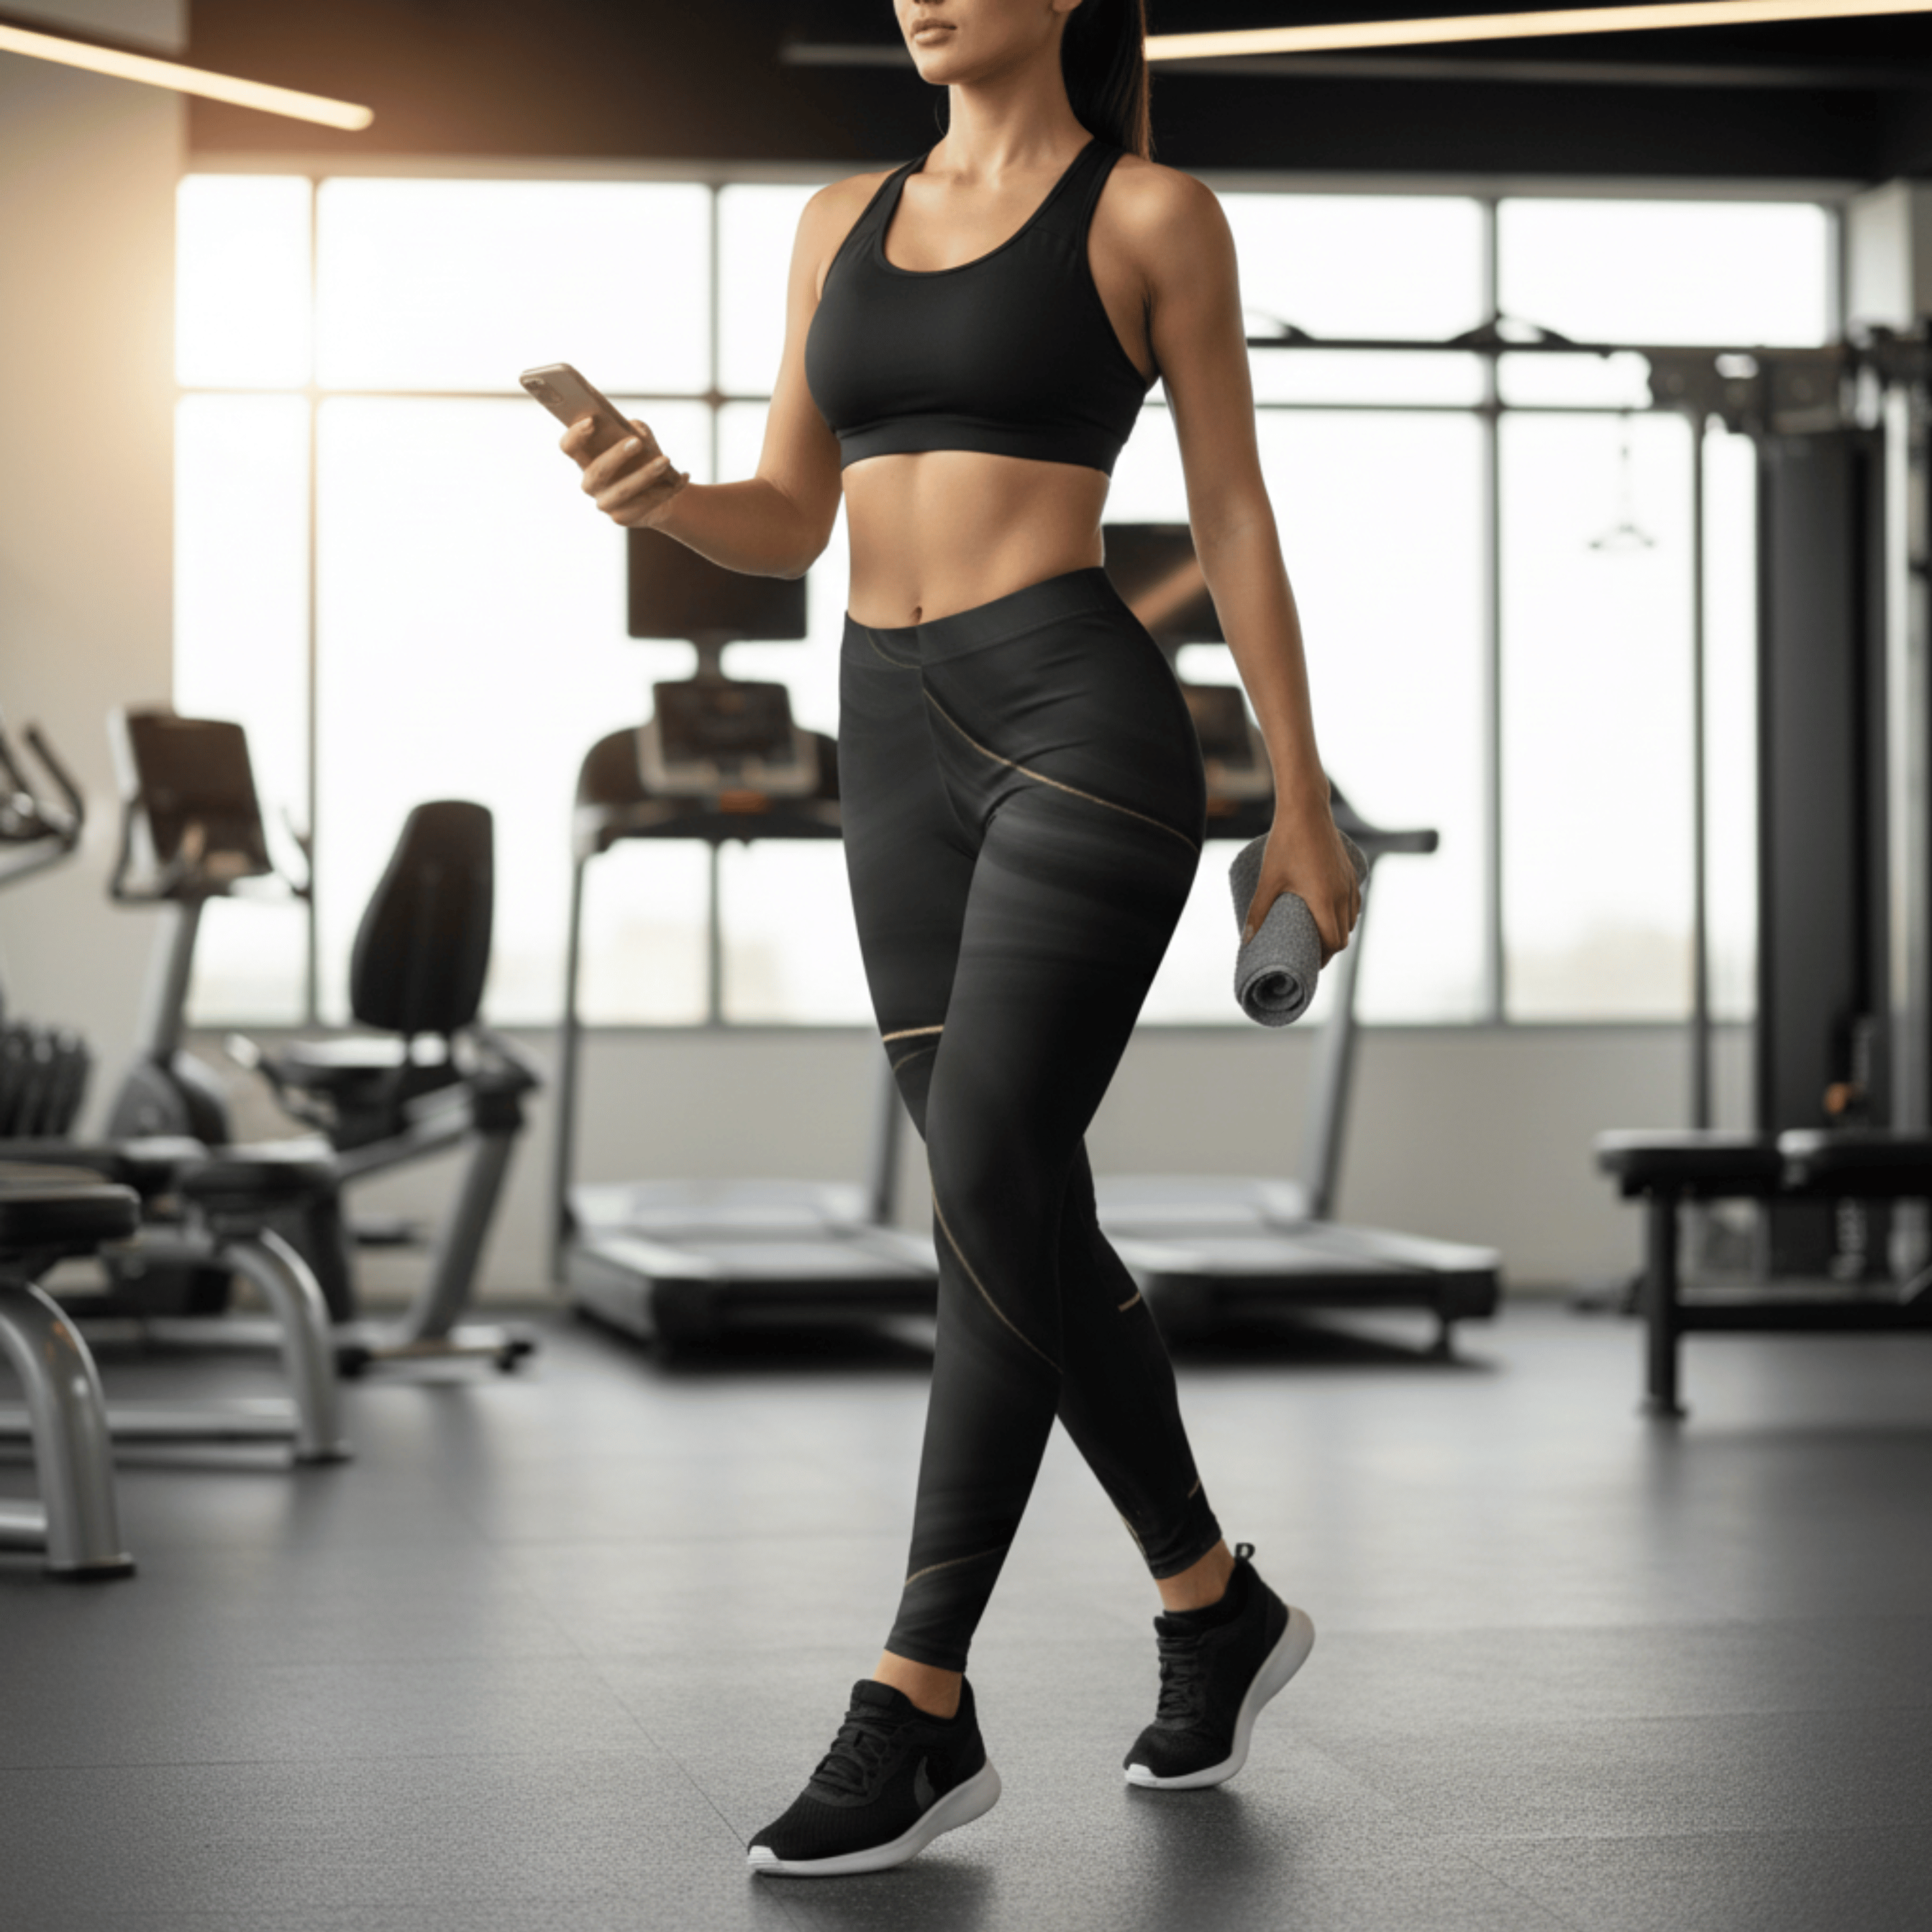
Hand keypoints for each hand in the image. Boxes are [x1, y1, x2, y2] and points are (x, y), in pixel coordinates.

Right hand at [562, 415, 689, 528]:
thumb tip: (635, 433)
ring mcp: (604, 503)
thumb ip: (634, 430)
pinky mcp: (622, 518)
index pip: (568, 447)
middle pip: (597, 471)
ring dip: (645, 475)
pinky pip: (645, 503)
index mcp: (585, 458)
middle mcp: (590, 483)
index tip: (591, 420)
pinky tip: (684, 477)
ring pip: (623, 490)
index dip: (576, 434)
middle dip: (617, 456)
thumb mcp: (640, 436)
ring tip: (666, 460)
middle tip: (637, 442)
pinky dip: (668, 489)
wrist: (662, 488)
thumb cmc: (644, 455)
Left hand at [1242, 800, 1361, 964]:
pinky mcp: (1350, 872)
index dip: (1322, 958)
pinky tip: (1331, 914)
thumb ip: (1258, 910)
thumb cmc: (1286, 842)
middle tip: (1309, 954)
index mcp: (1325, 900)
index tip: (1308, 964)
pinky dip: (1345, 915)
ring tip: (1317, 936)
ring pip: (1350, 920)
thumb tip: (1245, 939)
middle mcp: (1342, 895)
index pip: (1333, 942)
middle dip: (1328, 949)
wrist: (1306, 809)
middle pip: (1343, 936)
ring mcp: (1349, 883)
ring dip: (1337, 932)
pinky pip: (1354, 903)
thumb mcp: (1269, 879)